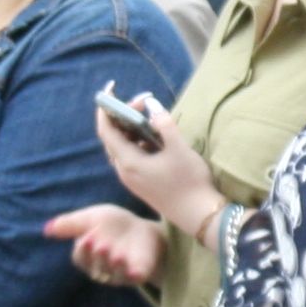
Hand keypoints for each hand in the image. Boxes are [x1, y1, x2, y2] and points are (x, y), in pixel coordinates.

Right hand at [47, 203, 168, 290]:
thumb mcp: (91, 218)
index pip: (81, 258)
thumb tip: (47, 229)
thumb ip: (71, 224)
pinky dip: (133, 276)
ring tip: (117, 255)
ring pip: (115, 276)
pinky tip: (134, 272)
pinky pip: (135, 280)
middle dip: (98, 258)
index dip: (83, 250)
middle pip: (97, 268)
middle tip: (102, 246)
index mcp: (88, 257)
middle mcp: (102, 269)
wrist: (141, 228)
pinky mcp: (139, 275)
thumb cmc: (112, 225)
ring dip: (115, 267)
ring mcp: (121, 274)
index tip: (87, 237)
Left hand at [93, 103, 222, 227]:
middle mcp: (124, 171)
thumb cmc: (189, 181)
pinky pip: (132, 157)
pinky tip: (156, 137)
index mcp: (129, 162)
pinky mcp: (141, 183)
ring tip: (150, 116)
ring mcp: (132, 178)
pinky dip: (138, 142)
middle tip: (144, 101)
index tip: (112, 90)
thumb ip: (163, 123)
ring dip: (132, 129)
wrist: (200, 216)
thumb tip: (150, 104)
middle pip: (113, 137)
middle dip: (124, 115)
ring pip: (123, 147)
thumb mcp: (179, 148)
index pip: (106, 130)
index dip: (105, 108)